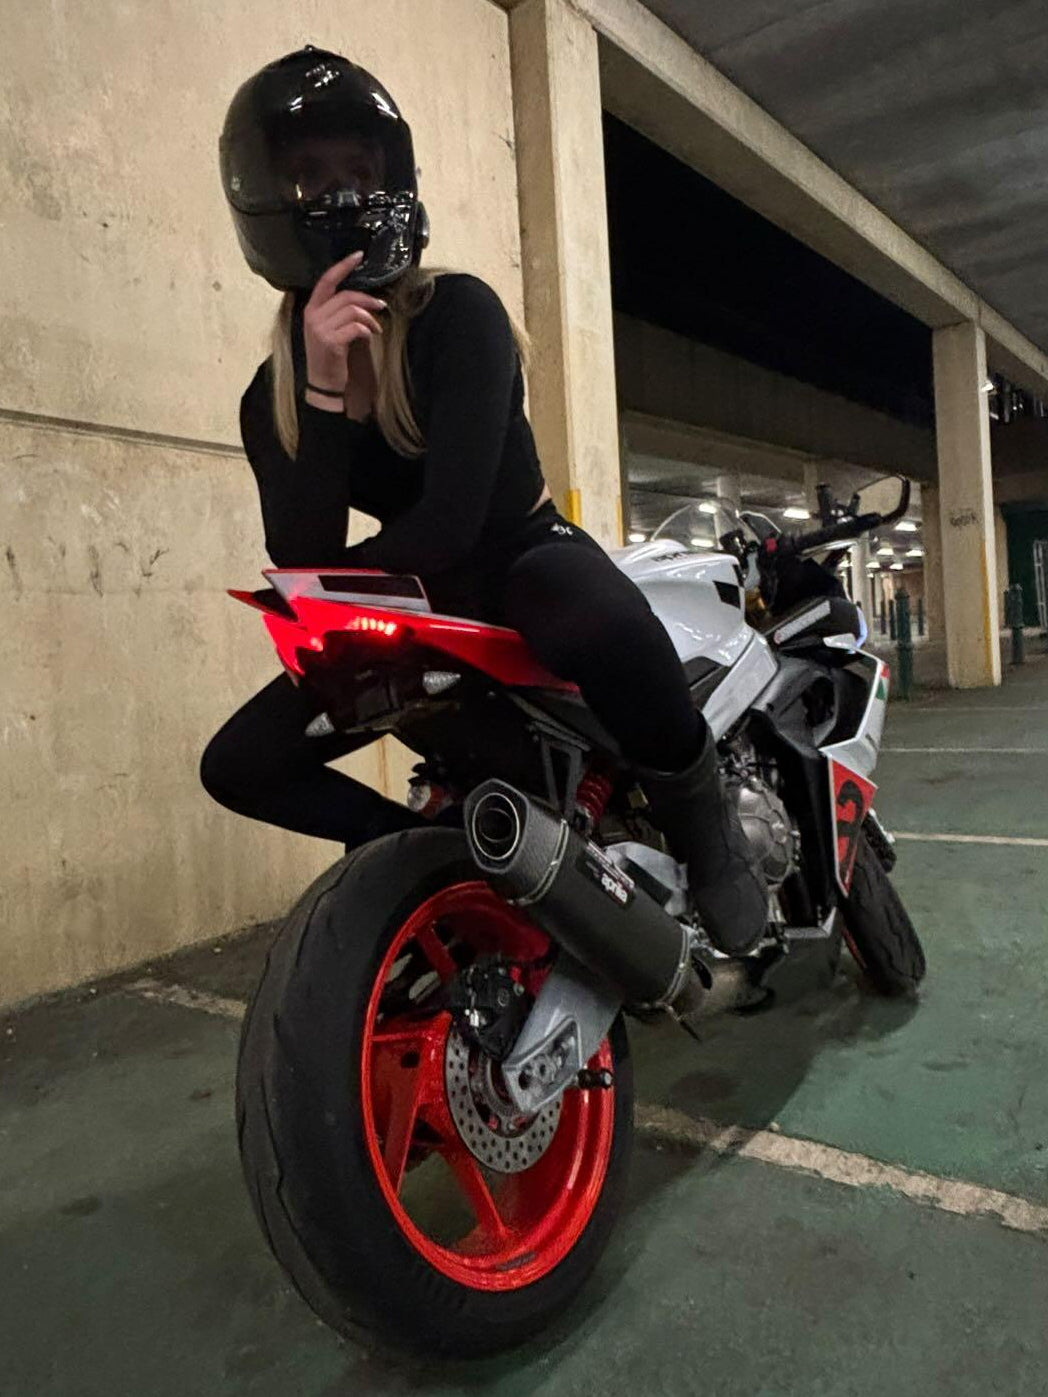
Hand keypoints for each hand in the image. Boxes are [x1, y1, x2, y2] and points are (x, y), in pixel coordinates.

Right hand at [302, 251, 386, 394]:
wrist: (322, 383)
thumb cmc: (329, 355)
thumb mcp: (326, 329)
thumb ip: (336, 311)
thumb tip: (361, 298)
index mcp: (311, 308)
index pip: (326, 280)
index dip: (343, 266)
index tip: (358, 256)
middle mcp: (313, 316)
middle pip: (346, 296)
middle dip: (368, 300)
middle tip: (381, 305)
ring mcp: (320, 329)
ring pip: (353, 311)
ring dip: (370, 318)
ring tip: (376, 328)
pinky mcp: (331, 342)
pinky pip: (356, 327)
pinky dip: (366, 330)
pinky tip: (368, 336)